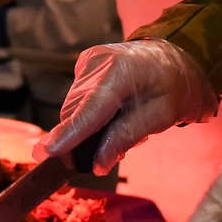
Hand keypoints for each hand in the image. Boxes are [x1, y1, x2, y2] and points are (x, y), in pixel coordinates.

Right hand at [30, 39, 217, 173]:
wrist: (175, 58)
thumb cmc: (174, 87)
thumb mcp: (161, 117)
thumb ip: (126, 137)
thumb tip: (98, 163)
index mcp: (120, 72)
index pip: (89, 110)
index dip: (69, 134)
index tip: (46, 152)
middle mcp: (98, 61)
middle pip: (76, 112)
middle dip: (84, 138)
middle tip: (111, 151)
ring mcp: (89, 59)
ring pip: (73, 107)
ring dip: (88, 126)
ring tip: (119, 124)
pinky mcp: (85, 62)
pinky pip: (78, 98)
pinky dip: (90, 111)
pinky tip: (113, 110)